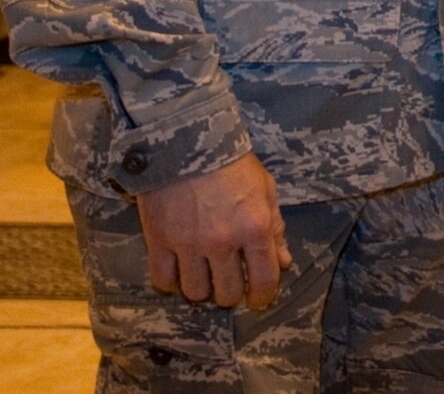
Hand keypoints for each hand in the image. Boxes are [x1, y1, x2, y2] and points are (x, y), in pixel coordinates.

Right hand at [135, 152, 290, 308]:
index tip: (258, 300)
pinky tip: (178, 269)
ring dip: (202, 288)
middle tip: (229, 281)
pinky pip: (163, 281)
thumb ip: (275, 228)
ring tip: (204, 273)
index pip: (264, 279)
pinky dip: (171, 281)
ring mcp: (189, 245)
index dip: (263, 296)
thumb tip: (284, 262)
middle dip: (231, 293)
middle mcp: (223, 242)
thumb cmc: (233, 165)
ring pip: (195, 292)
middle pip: (227, 293)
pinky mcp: (159, 242)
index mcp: (255, 228)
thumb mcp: (265, 190)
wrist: (188, 142)